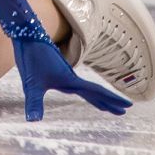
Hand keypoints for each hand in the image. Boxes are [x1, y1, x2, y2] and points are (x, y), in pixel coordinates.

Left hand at [14, 36, 131, 120]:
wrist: (26, 34)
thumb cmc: (30, 56)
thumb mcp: (31, 83)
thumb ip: (34, 102)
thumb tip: (33, 120)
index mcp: (70, 81)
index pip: (96, 92)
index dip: (112, 99)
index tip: (128, 105)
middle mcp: (71, 78)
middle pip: (95, 92)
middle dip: (109, 102)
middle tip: (124, 110)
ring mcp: (65, 74)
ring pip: (87, 89)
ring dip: (98, 98)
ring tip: (107, 106)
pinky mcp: (57, 71)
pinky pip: (77, 85)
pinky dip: (85, 92)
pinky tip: (81, 92)